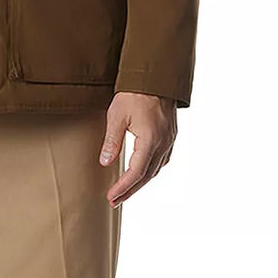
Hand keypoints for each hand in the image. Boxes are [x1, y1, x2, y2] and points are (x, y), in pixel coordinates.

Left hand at [99, 92, 176, 207]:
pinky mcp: (171, 136)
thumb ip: (112, 141)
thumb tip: (105, 163)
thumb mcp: (117, 116)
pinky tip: (142, 172)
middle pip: (147, 176)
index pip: (136, 172)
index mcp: (151, 140)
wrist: (156, 76)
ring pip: (156, 170)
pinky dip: (150, 170)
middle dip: (130, 190)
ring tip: (124, 191)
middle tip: (114, 201)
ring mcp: (170, 140)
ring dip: (140, 182)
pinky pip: (162, 160)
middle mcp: (163, 143)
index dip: (123, 187)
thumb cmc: (134, 93)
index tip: (111, 197)